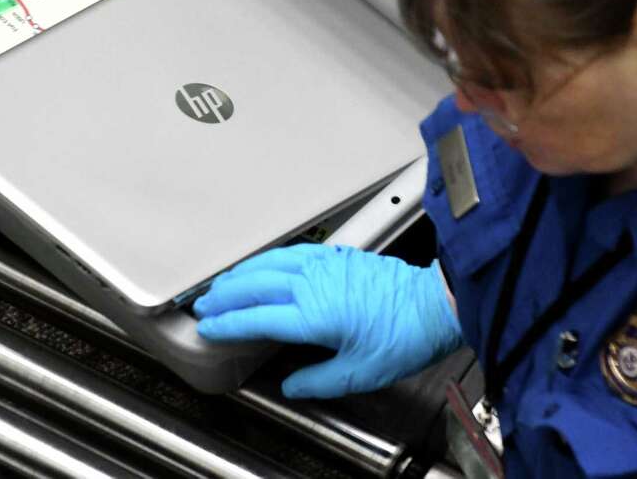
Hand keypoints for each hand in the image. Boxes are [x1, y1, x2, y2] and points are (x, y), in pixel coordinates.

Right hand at [194, 243, 462, 398]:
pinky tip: (262, 264)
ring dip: (241, 273)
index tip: (207, 328)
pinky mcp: (337, 255)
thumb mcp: (359, 373)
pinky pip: (290, 252)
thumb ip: (318, 380)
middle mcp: (313, 284)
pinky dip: (266, 259)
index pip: (255, 318)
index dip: (226, 324)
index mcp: (313, 315)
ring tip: (223, 283)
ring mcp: (324, 265)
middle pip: (254, 285)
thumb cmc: (404, 337)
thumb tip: (292, 384)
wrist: (433, 303)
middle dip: (223, 295)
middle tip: (204, 304)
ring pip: (269, 263)